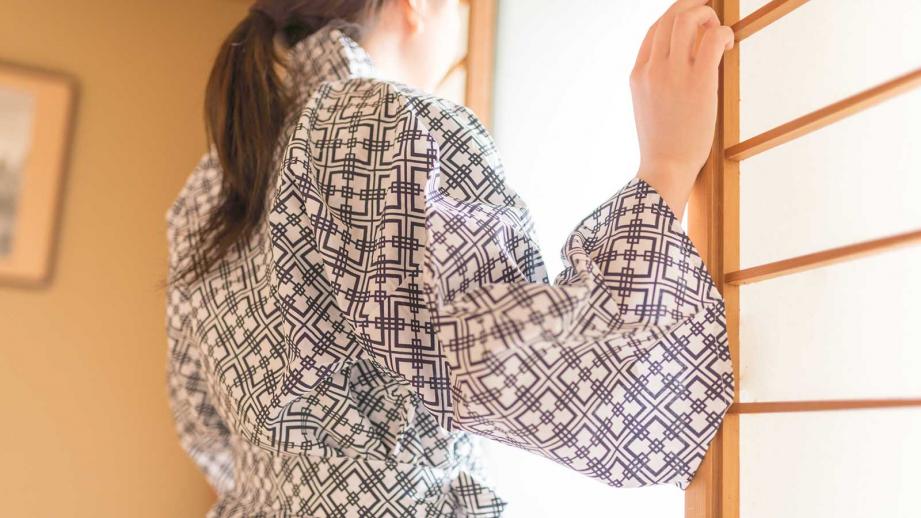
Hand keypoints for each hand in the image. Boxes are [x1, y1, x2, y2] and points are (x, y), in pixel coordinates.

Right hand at [630, 0, 733, 219]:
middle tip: (708, 13)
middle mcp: (653, 69)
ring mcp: (673, 73)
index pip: (654, 30)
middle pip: (670, 17)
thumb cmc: (662, 144)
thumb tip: (682, 65)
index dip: (674, 16)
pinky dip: (723, 33)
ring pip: (688, 20)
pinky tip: (728, 45)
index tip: (691, 16)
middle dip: (693, 7)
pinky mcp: (699, 81)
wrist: (665, 166)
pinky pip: (713, 39)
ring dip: (707, 17)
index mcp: (638, 75)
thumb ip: (657, 83)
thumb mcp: (648, 108)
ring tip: (718, 31)